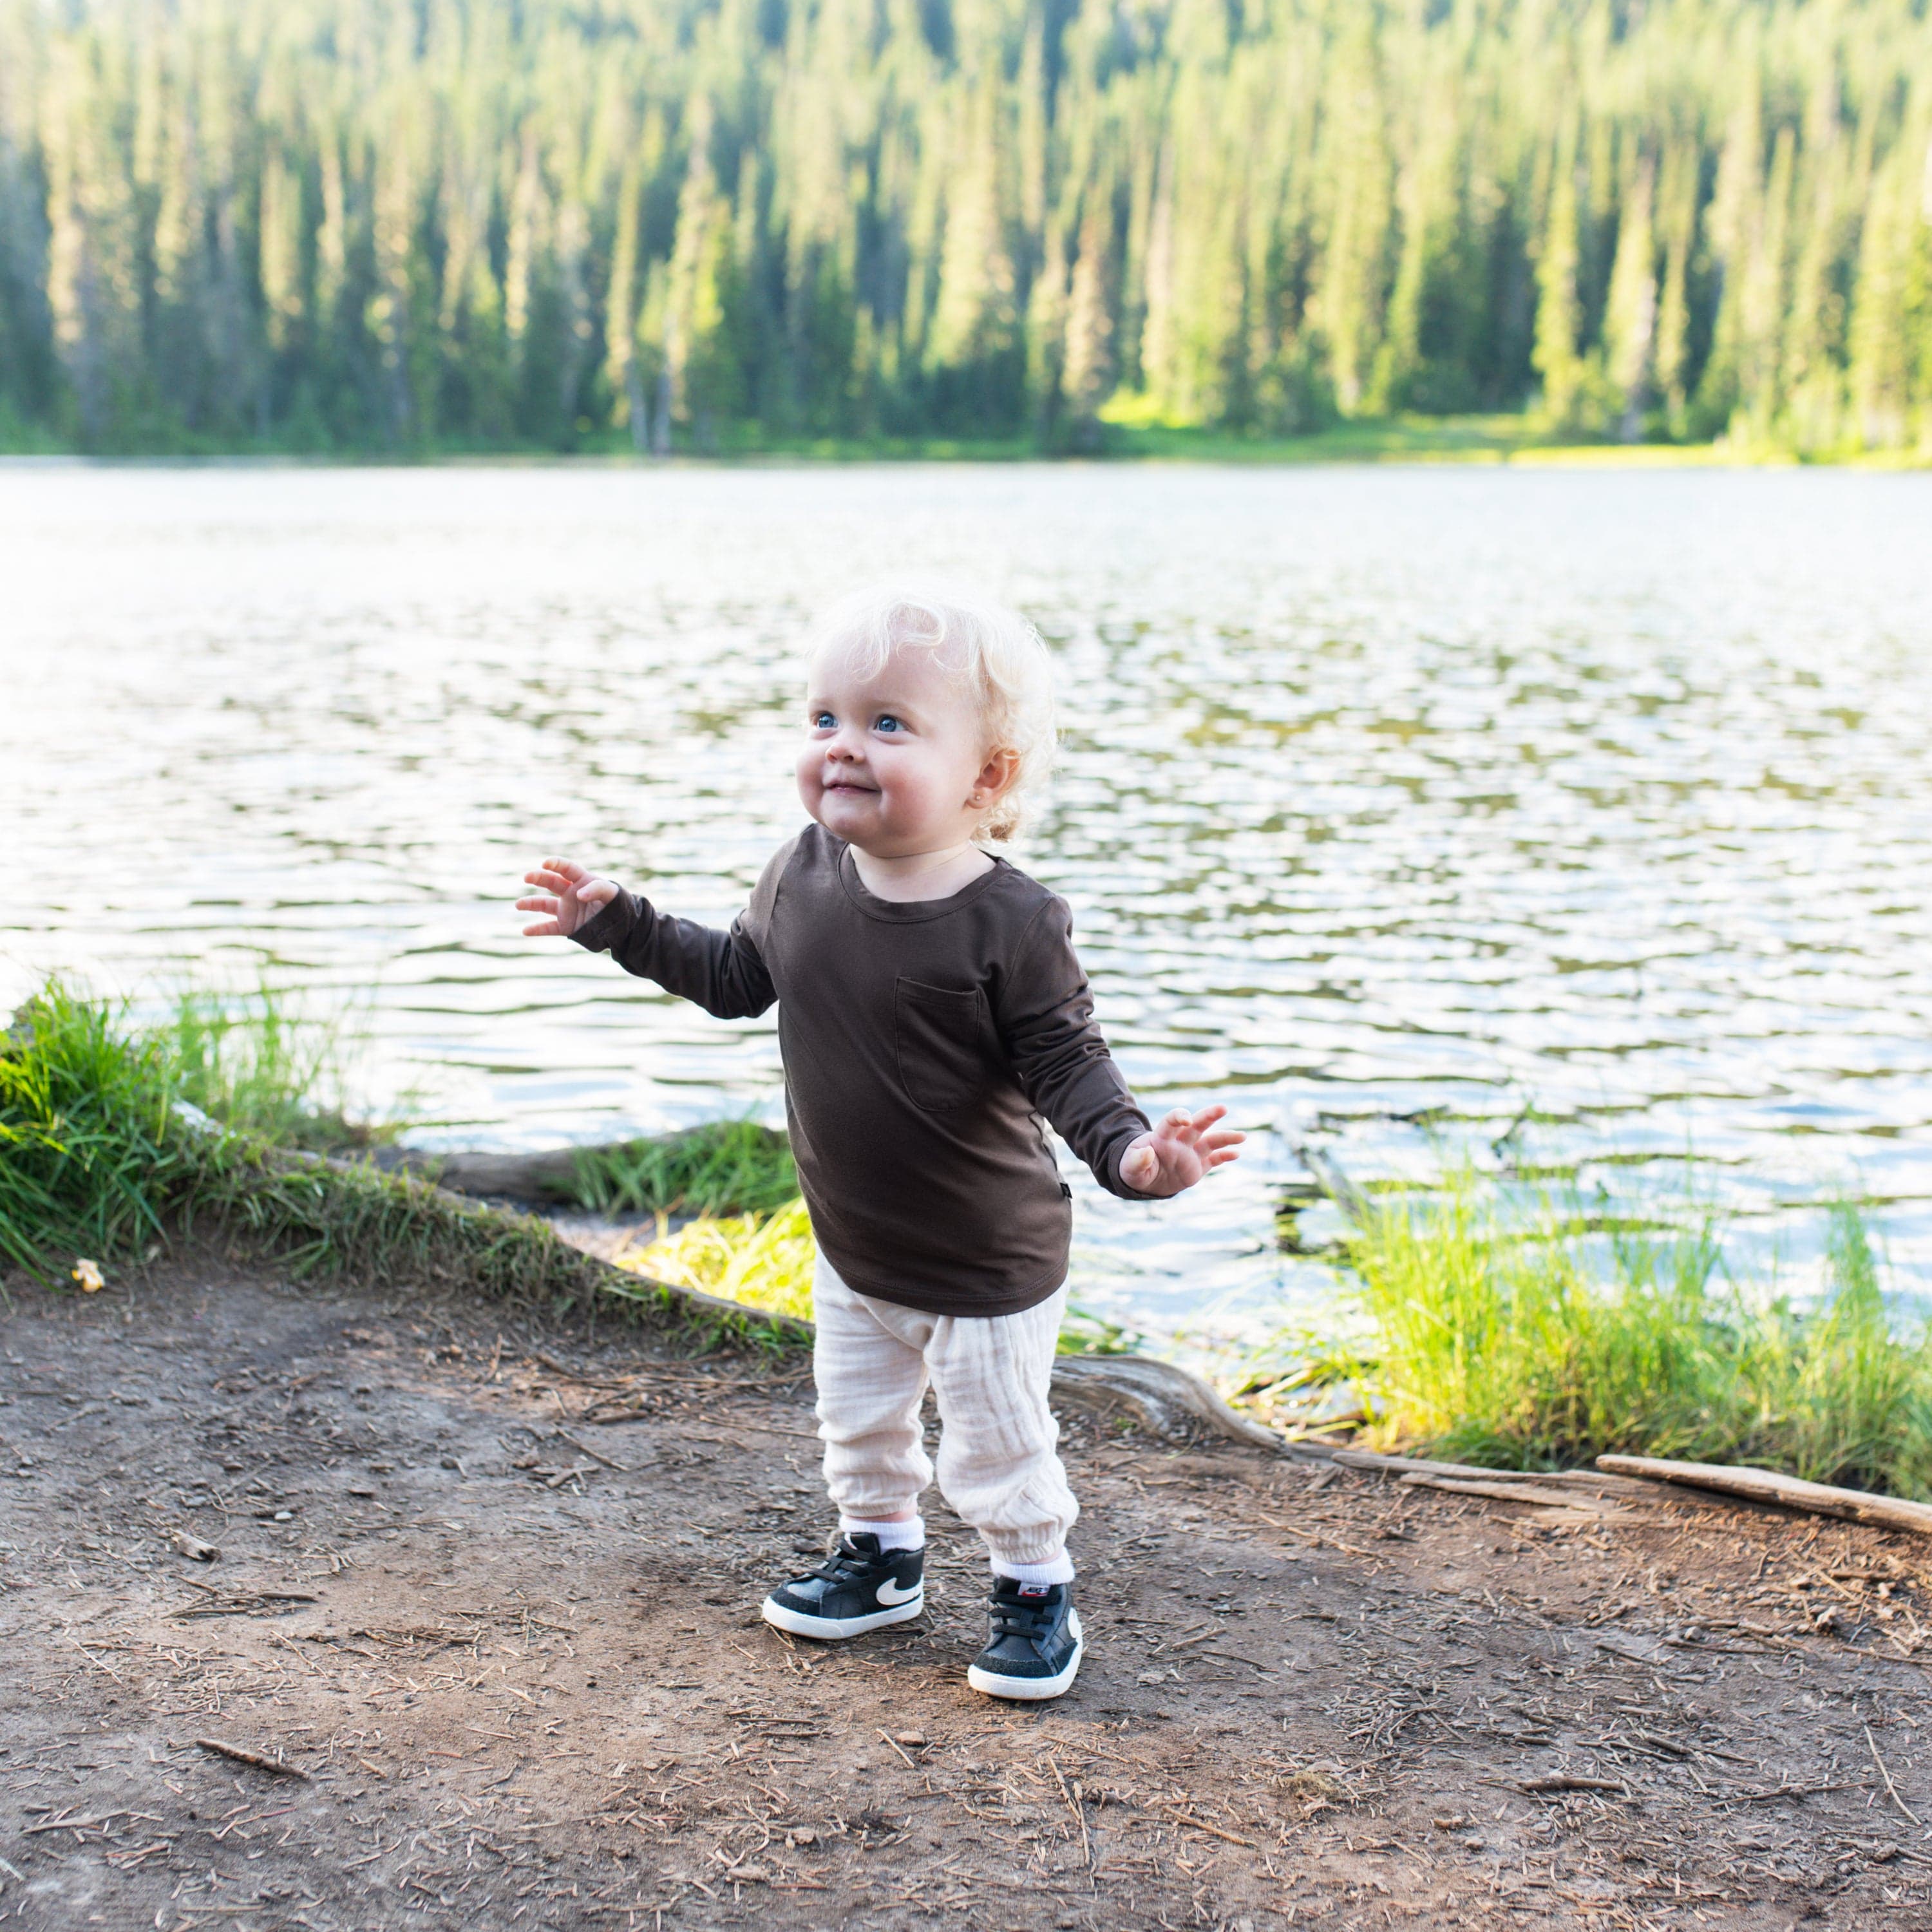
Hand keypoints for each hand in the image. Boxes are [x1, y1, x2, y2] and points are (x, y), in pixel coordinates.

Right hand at [518, 857, 620, 936]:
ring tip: (518, 905)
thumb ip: (598, 889)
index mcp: (582, 880)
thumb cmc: (617, 904)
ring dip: (531, 904)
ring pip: (544, 905)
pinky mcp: (566, 926)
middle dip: (538, 878)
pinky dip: (537, 930)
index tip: (546, 863)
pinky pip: (549, 928)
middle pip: (551, 882)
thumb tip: (578, 895)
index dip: (556, 864)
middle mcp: (571, 893)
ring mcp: (567, 910)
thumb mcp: (612, 894)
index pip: (567, 868)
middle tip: (527, 877)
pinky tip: (525, 931)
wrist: (622, 927)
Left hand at [1119, 1104, 1243, 1196]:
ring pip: (1210, 1141)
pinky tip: (1236, 1153)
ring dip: (1226, 1137)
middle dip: (1208, 1116)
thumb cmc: (1134, 1168)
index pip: (1171, 1122)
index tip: (1187, 1120)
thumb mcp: (1129, 1167)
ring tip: (1242, 1136)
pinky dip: (1225, 1156)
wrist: (1146, 1180)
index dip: (1179, 1117)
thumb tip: (1148, 1152)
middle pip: (1197, 1125)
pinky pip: (1214, 1159)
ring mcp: (1191, 1153)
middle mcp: (1180, 1141)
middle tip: (1222, 1108)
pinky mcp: (1198, 1166)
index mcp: (1162, 1138)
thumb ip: (1137, 1160)